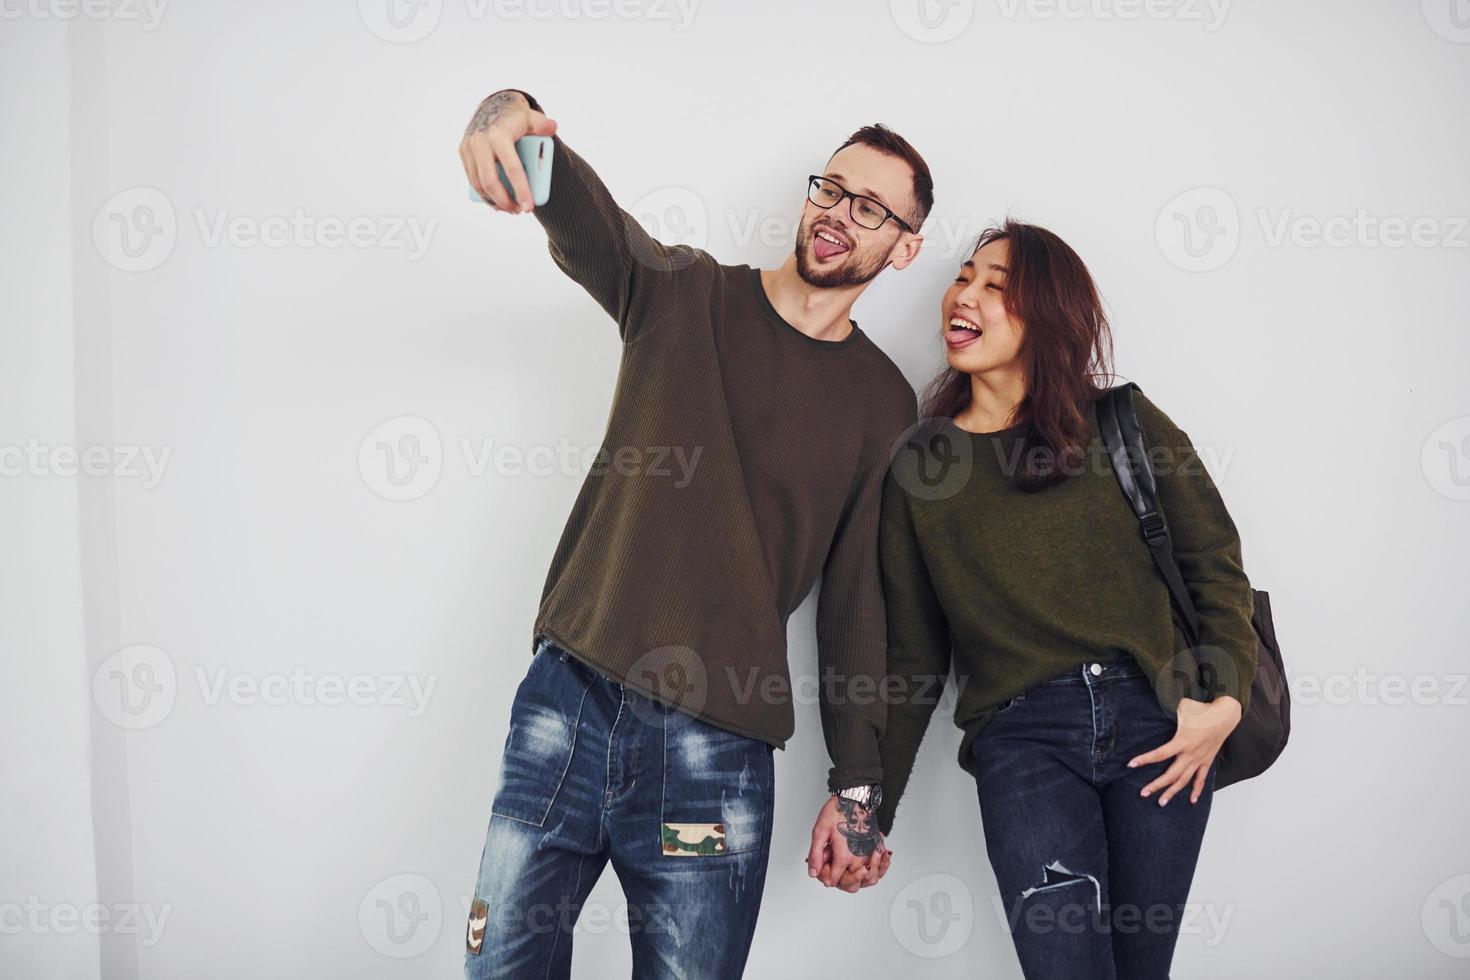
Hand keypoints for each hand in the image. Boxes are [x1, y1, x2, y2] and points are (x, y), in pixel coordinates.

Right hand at [459, 90, 557, 213]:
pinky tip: (496, 203)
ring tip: (510, 209)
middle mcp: (480, 141)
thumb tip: (552, 127)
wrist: (492, 105)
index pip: (511, 167)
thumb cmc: (515, 117)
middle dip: (505, 201)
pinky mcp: (463, 152)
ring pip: (478, 184)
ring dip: (494, 201)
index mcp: (499, 135)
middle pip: (490, 181)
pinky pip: (472, 179)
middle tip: (519, 211)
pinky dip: (484, 194)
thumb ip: (543, 124)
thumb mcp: (531, 117)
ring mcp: (469, 147)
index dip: (521, 189)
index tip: (529, 207)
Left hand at [806, 795, 888, 893]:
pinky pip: (876, 870)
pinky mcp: (876, 850)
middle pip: (849, 885)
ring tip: (845, 859)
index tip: (823, 862)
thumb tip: (813, 872)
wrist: (855, 799)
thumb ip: (815, 855)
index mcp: (844, 858)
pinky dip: (869, 870)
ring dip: (854, 875)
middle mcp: (860, 860)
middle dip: (839, 878)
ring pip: (865, 880)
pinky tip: (861, 861)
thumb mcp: (820, 832)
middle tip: (833, 860)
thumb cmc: (838, 812)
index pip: (833, 881)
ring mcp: (870, 856)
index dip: (825, 874)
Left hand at [1128, 695, 1241, 805]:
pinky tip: (1191, 801)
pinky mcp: (1207, 761)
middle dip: (1156, 785)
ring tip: (1161, 803)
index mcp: (1182, 742)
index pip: (1159, 754)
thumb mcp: (1182, 706)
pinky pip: (1201, 779)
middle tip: (1143, 794)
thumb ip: (1167, 708)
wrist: (1225, 715)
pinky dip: (1196, 790)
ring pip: (1184, 781)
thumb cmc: (1202, 709)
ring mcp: (1200, 759)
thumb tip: (1155, 702)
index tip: (1130, 764)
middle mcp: (1190, 754)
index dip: (1144, 759)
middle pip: (1171, 775)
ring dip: (1172, 792)